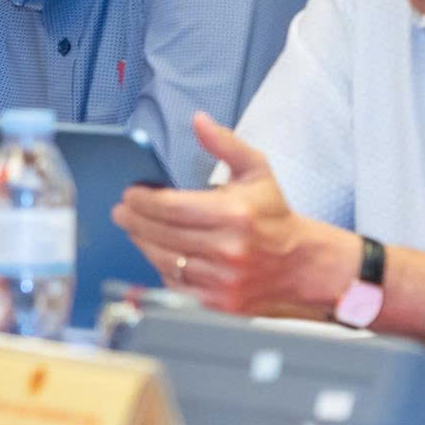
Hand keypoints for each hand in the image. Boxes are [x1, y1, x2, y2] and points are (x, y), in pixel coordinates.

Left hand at [110, 113, 358, 316]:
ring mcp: (222, 280)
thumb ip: (225, 144)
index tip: (129, 194)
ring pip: (163, 260)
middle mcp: (227, 250)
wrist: (302, 265)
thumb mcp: (256, 171)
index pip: (171, 207)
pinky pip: (175, 285)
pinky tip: (159, 252)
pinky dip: (162, 268)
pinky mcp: (218, 303)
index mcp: (234, 214)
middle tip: (122, 211)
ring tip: (135, 229)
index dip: (142, 200)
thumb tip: (199, 120)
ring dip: (143, 243)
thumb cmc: (274, 216)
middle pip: (161, 234)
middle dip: (134, 220)